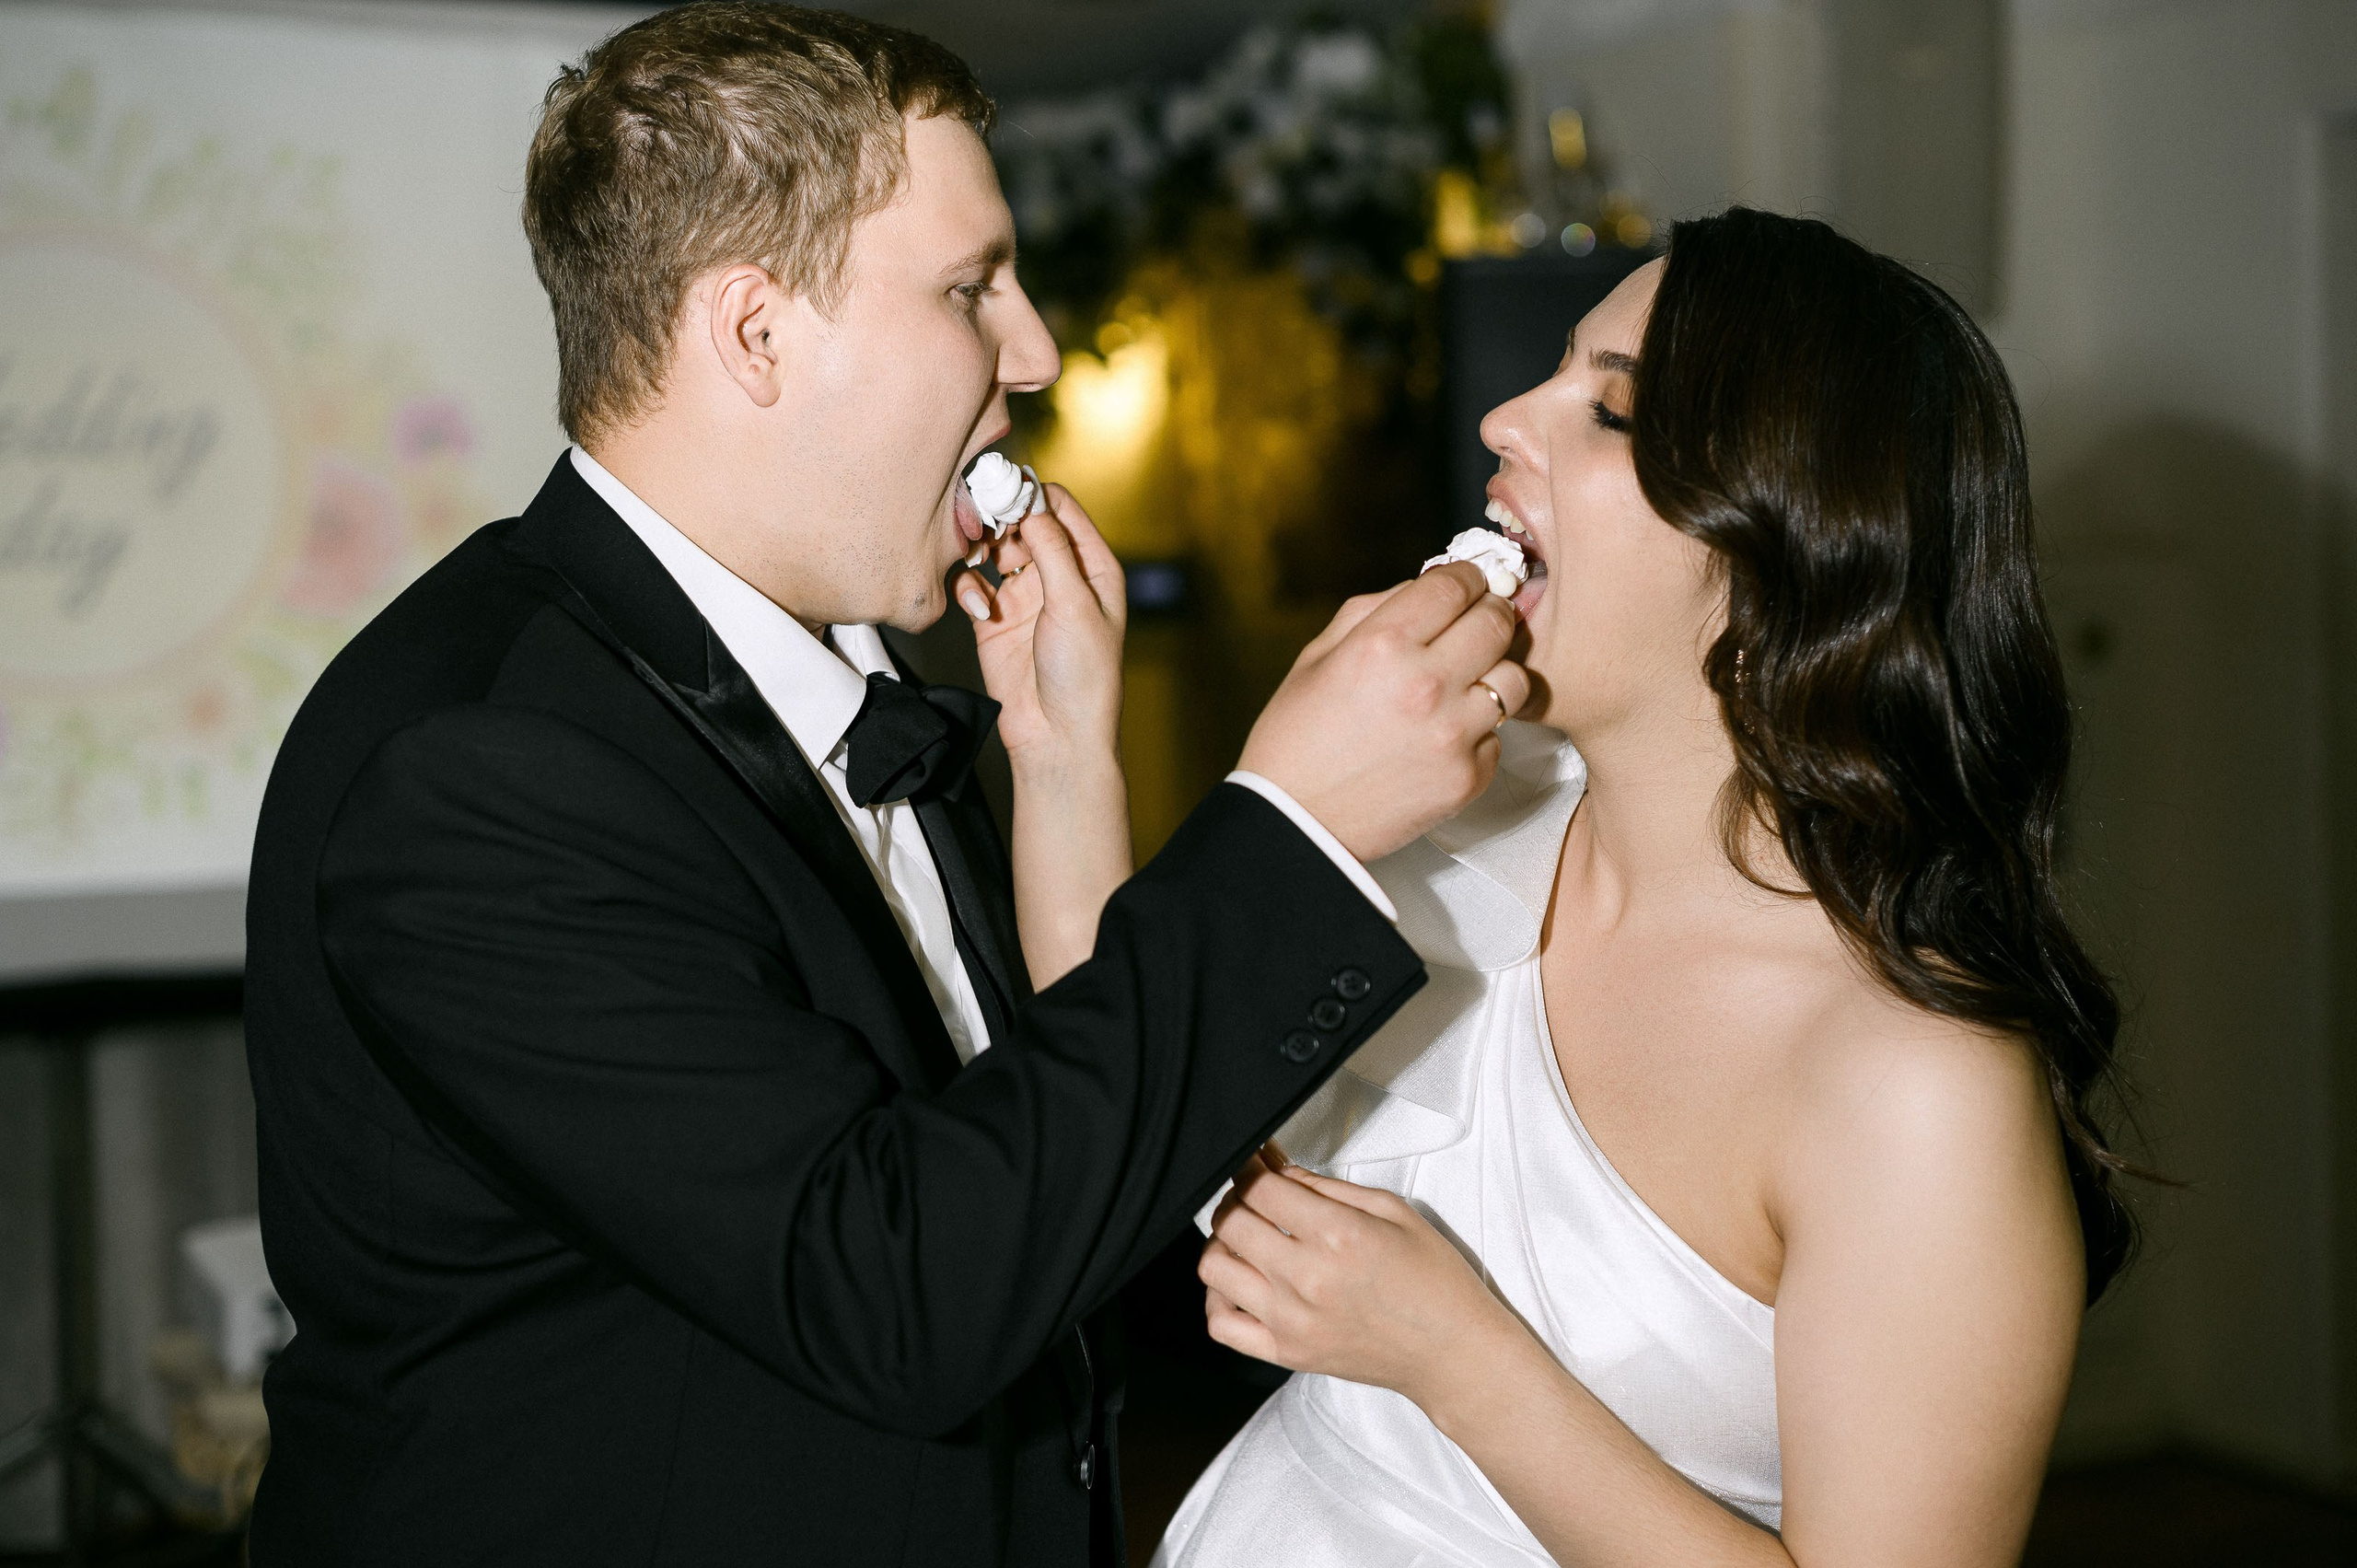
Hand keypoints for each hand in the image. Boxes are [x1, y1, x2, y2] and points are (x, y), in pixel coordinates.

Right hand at [958, 483, 1125, 765]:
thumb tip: (1031, 500)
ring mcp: (1026, 595)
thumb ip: (1051, 548)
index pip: (1060, 509)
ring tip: (975, 558)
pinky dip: (969, 587)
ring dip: (981, 548)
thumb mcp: (1074, 603)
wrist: (1056, 736)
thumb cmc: (1083, 675)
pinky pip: (973, 584)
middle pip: (1022, 523)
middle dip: (1000, 519)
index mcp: (1091, 566)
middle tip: (980, 520)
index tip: (1003, 490)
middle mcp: (1059, 575)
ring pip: (994, 549)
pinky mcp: (994, 618)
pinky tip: (977, 607)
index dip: (1031, 496)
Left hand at [1198, 1150, 1517, 1409]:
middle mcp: (1307, 1278)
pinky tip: (1240, 1283)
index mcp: (1338, 1235)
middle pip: (1230, 1223)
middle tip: (1254, 1194)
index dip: (1250, 1165)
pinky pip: (1221, 1324)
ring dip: (1223, 1243)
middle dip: (1236, 1198)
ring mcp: (1291, 1321)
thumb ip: (1329, 1188)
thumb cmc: (1434, 1282)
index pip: (1260, 1188)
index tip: (1253, 1160)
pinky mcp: (1287, 1354)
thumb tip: (1280, 1171)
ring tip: (1247, 1237)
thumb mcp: (1394, 1212)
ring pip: (1215, 1268)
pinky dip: (1217, 1298)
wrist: (1452, 1353)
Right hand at [1236, 563, 1527, 862]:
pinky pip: (1499, 734)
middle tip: (1475, 625)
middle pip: (1497, 622)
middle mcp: (1425, 683)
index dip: (1466, 577)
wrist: (1296, 824)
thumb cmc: (1298, 736)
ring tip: (1465, 685)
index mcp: (1382, 644)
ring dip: (1494, 674)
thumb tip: (1430, 586)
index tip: (1465, 585)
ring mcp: (1453, 733)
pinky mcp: (1469, 777)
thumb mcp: (1318, 655)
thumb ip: (1376, 610)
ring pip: (1515, 678)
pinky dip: (1479, 731)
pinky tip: (1444, 737)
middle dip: (1489, 615)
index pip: (1456, 584)